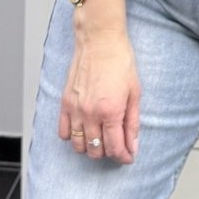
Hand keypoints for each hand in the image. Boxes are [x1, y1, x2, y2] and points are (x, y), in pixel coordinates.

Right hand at [59, 24, 140, 163]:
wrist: (100, 41)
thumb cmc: (120, 62)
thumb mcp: (135, 93)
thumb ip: (133, 123)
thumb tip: (133, 146)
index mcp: (110, 112)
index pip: (115, 148)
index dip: (124, 157)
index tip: (129, 157)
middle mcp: (90, 114)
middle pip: (95, 151)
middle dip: (108, 153)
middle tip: (117, 146)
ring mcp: (74, 109)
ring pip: (78, 145)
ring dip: (91, 147)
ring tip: (101, 138)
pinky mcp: (64, 103)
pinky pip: (63, 132)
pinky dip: (73, 137)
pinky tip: (84, 130)